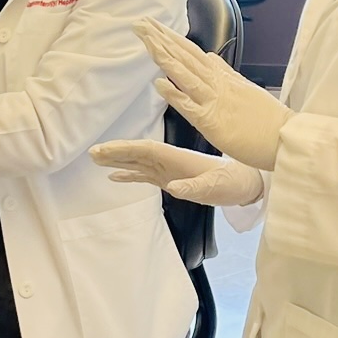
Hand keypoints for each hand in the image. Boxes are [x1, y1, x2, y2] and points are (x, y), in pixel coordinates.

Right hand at [92, 141, 263, 206]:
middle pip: (137, 154)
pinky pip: (146, 176)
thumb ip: (195, 188)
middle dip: (115, 152)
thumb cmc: (233, 182)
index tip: (104, 149)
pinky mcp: (172, 179)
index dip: (125, 149)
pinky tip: (115, 177)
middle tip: (92, 152)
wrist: (245, 183)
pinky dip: (130, 175)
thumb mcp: (216, 187)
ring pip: (139, 163)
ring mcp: (169, 170)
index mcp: (178, 158)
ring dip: (118, 161)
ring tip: (97, 160)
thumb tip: (173, 188)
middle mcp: (170, 161)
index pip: (146, 149)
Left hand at [136, 17, 289, 170]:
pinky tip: (159, 83)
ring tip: (146, 41)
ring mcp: (214, 101)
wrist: (285, 138)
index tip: (153, 26)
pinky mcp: (213, 122)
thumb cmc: (267, 119)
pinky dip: (175, 93)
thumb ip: (225, 72)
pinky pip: (190, 106)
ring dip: (164, 57)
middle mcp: (217, 84)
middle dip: (161, 40)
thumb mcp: (245, 88)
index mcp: (223, 77)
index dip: (171, 38)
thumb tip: (209, 56)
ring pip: (185, 75)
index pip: (192, 52)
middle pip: (185, 57)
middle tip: (141, 24)